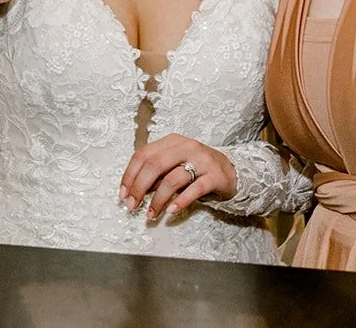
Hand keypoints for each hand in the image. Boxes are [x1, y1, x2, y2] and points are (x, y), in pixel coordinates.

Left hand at [119, 134, 236, 217]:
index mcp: (172, 141)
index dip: (129, 175)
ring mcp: (202, 160)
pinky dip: (180, 202)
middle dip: (139, 187)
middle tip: (131, 205)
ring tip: (150, 214)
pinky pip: (194, 190)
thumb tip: (133, 190)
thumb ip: (157, 173)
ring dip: (158, 200)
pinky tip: (171, 211)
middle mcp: (186, 147)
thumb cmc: (197, 169)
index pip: (143, 155)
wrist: (232, 171)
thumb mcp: (175, 165)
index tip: (123, 193)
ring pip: (172, 179)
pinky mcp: (215, 176)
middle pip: (155, 165)